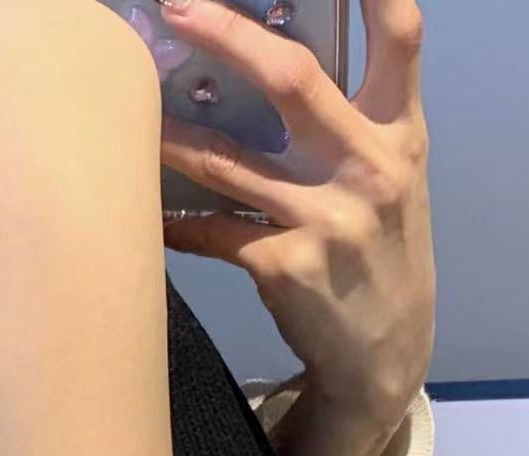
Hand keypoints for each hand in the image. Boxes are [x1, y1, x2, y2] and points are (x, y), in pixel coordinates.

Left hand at [152, 0, 435, 455]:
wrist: (386, 350)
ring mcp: (326, 218)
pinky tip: (146, 215)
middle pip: (293, 81)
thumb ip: (352, 124)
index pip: (403, 38)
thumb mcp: (390, 180)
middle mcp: (369, 167)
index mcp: (400, 134)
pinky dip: (174, 222)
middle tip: (175, 7)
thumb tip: (270, 67)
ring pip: (230, 162)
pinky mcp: (284, 266)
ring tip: (126, 114)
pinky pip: (210, 231)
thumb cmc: (379, 252)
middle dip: (229, 36)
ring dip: (172, 137)